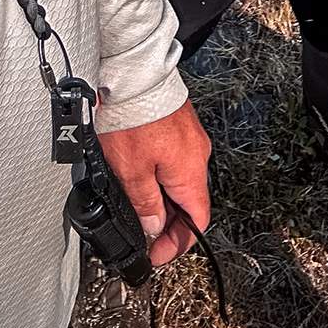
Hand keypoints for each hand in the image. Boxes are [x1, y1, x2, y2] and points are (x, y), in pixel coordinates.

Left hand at [97, 101, 210, 265]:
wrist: (135, 73)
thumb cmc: (133, 116)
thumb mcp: (131, 170)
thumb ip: (145, 204)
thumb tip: (154, 227)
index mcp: (190, 172)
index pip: (197, 222)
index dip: (178, 244)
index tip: (157, 254)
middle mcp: (197, 155)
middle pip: (190, 202)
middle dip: (169, 223)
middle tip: (145, 234)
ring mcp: (190, 139)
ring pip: (182, 181)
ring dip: (164, 199)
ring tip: (138, 205)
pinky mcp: (180, 125)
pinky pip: (176, 161)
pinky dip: (163, 176)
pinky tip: (143, 175)